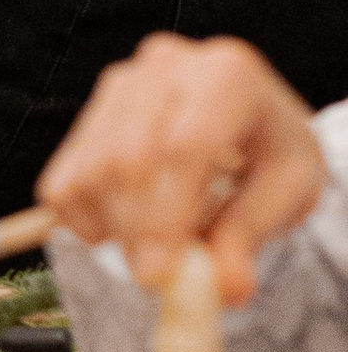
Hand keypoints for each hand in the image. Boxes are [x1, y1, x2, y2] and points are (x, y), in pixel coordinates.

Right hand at [39, 31, 326, 306]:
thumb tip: (225, 287)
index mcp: (228, 74)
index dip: (166, 214)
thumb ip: (251, 234)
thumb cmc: (271, 154)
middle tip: (152, 278)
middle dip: (135, 228)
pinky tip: (121, 229)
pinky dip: (81, 218)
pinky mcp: (90, 111)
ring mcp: (121, 83)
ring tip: (150, 252)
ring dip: (111, 226)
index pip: (185, 145)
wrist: (245, 121)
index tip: (159, 274)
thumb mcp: (288, 192)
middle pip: (129, 154)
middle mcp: (167, 64)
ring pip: (91, 166)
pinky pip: (63, 176)